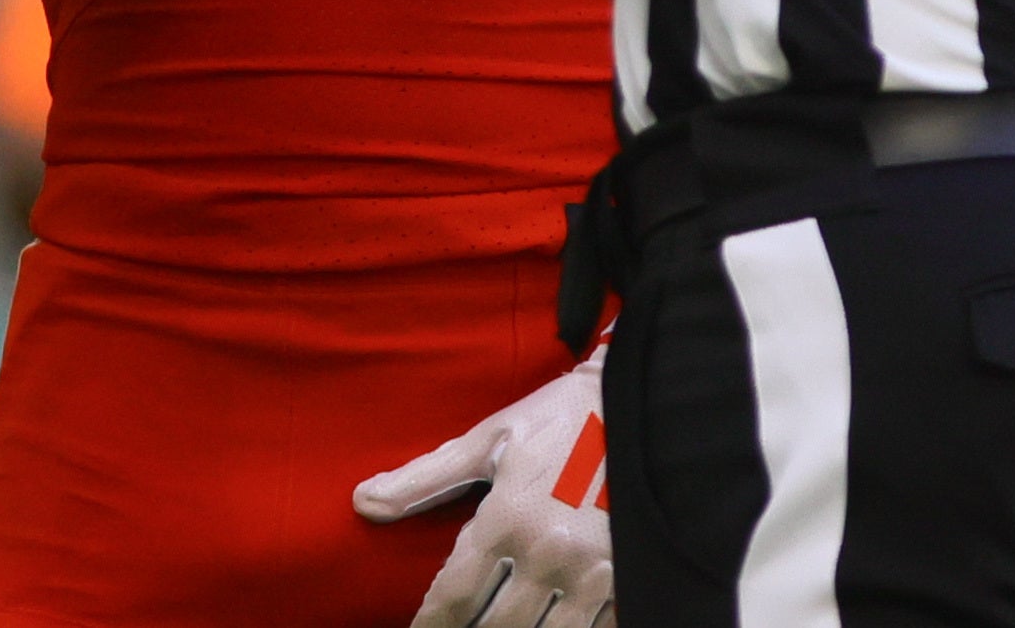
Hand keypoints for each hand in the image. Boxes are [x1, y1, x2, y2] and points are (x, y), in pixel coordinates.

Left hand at [357, 349, 611, 627]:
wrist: (651, 408)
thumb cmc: (562, 420)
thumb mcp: (490, 439)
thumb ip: (424, 478)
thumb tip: (363, 502)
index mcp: (508, 519)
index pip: (455, 594)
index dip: (431, 623)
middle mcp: (550, 555)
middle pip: (496, 626)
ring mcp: (595, 576)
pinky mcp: (631, 583)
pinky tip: (549, 626)